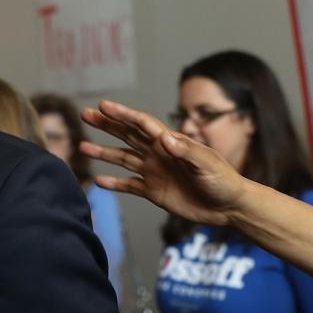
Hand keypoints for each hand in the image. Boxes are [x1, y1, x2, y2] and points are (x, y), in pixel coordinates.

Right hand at [79, 100, 247, 224]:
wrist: (229, 206)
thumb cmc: (224, 180)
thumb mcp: (207, 163)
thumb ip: (186, 151)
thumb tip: (163, 138)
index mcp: (171, 142)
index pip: (141, 124)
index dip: (122, 114)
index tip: (103, 106)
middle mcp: (158, 154)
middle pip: (127, 135)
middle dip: (107, 124)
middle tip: (86, 114)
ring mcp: (154, 172)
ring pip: (123, 158)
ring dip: (103, 152)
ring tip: (83, 147)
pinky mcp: (153, 191)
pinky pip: (129, 185)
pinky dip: (114, 183)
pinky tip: (99, 181)